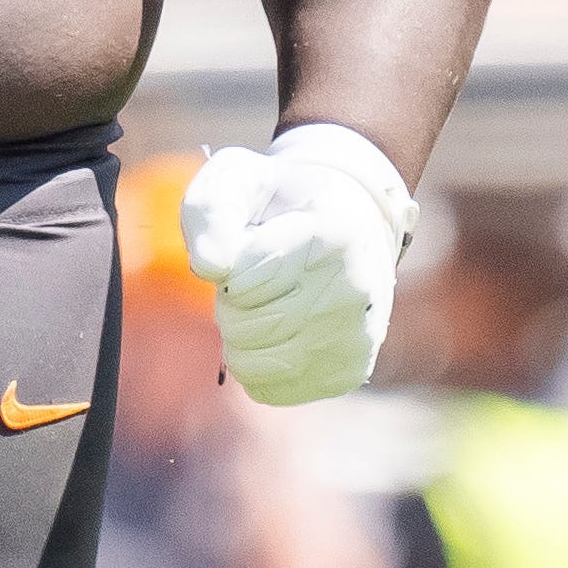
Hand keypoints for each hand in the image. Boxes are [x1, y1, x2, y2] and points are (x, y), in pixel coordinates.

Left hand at [180, 125, 415, 405]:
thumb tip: (210, 268)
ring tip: (268, 301)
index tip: (250, 242)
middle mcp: (354, 291)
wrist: (350, 223)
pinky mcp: (348, 372)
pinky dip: (255, 363)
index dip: (225, 262)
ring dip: (240, 333)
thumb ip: (212, 211)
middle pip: (243, 324)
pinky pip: (267, 387)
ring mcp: (356, 337)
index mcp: (332, 234)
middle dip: (230, 300)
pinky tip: (280, 330)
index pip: (241, 281)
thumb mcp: (238, 179)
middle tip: (255, 274)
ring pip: (251, 362)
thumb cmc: (280, 200)